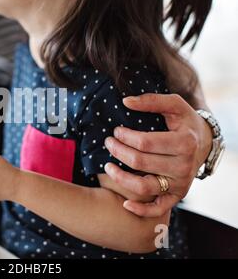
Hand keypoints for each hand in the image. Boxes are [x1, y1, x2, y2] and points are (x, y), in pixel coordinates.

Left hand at [104, 94, 212, 217]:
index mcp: (184, 143)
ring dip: (121, 178)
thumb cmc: (183, 122)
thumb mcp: (174, 105)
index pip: (145, 143)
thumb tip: (126, 101)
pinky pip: (158, 209)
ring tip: (107, 166)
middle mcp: (184, 166)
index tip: (116, 131)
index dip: (125, 137)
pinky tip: (124, 204)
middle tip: (108, 143)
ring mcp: (180, 183)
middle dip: (118, 151)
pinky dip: (141, 210)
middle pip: (140, 163)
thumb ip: (151, 100)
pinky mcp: (176, 196)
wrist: (203, 142)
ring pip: (144, 187)